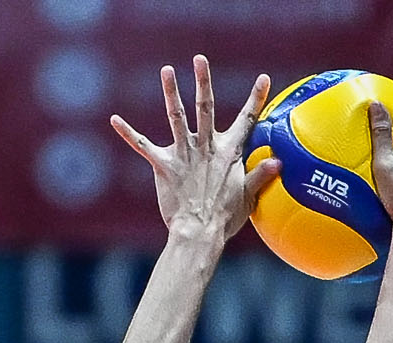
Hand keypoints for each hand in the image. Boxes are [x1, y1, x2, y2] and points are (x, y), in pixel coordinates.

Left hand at [112, 56, 277, 244]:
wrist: (199, 233)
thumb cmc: (224, 219)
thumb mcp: (248, 197)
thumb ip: (260, 175)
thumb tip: (278, 161)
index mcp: (228, 153)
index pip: (246, 121)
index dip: (256, 100)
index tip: (264, 78)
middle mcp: (206, 147)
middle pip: (206, 108)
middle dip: (204, 82)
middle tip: (200, 58)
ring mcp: (184, 154)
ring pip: (176, 117)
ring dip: (171, 93)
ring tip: (167, 71)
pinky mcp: (163, 165)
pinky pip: (143, 145)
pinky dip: (128, 133)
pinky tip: (114, 119)